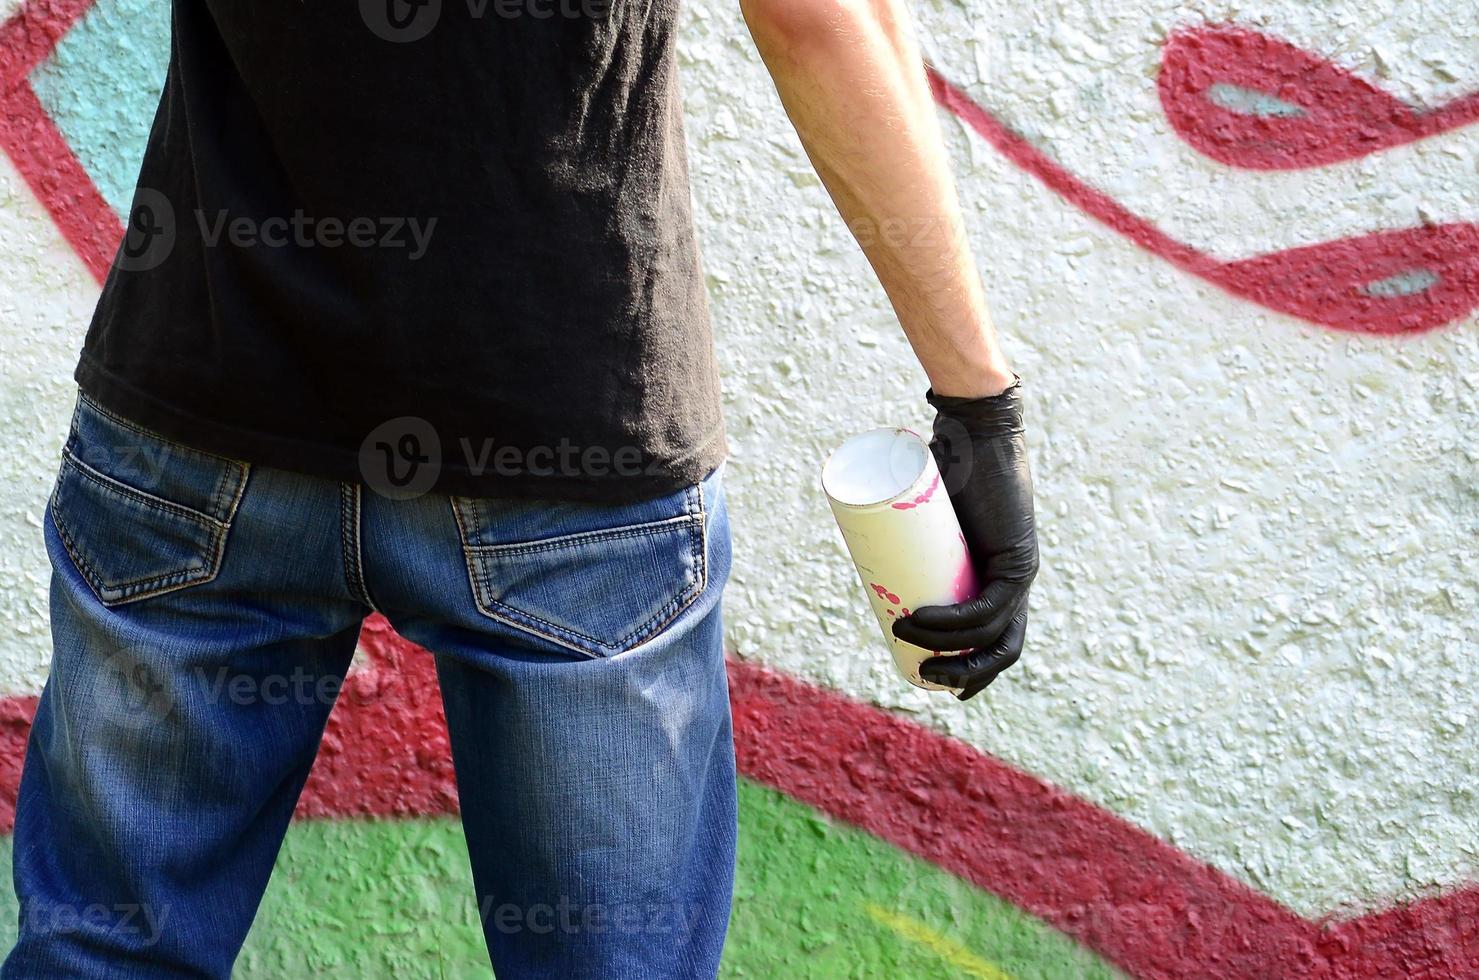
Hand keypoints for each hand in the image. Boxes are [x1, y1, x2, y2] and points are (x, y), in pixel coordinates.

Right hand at [892, 378, 1037, 699]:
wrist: (972, 431)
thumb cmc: (941, 467)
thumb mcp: (918, 514)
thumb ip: (897, 530)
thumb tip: (855, 542)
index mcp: (999, 580)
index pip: (993, 641)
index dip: (969, 670)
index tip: (929, 677)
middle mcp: (1018, 583)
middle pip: (998, 647)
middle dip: (961, 673)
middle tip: (918, 672)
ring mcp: (1022, 572)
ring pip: (989, 632)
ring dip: (945, 645)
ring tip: (901, 630)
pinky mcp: (1017, 558)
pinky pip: (989, 606)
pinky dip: (956, 622)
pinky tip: (924, 623)